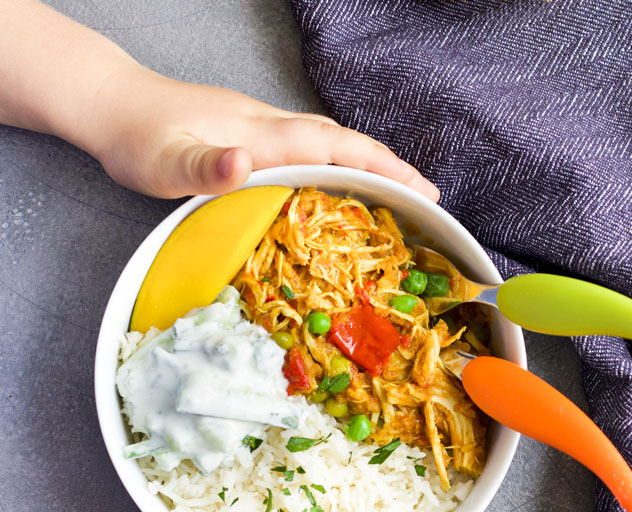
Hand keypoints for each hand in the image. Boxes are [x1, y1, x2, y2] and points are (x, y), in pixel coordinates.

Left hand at [89, 65, 439, 201]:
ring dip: (369, 164)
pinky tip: (342, 182)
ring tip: (400, 192)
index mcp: (259, 134)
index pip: (332, 148)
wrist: (113, 104)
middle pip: (343, 142)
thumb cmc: (137, 138)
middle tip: (429, 198)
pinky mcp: (252, 135)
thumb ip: (204, 166)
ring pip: (329, 143)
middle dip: (389, 167)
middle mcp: (268, 126)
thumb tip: (245, 163)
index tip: (420, 189)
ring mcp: (262, 128)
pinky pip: (310, 149)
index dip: (379, 167)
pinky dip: (340, 164)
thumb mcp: (163, 162)